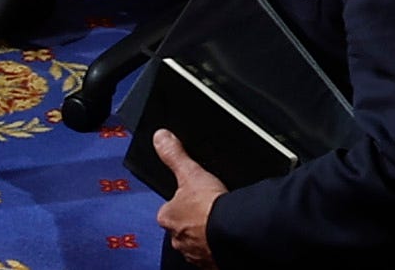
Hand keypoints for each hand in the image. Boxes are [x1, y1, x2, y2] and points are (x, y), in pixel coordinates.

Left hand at [151, 133, 226, 256]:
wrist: (233, 233)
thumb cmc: (210, 208)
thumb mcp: (191, 173)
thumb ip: (174, 155)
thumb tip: (161, 137)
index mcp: (167, 218)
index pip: (170, 209)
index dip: (182, 202)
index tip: (195, 198)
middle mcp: (177, 240)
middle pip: (183, 227)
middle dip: (194, 221)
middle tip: (211, 210)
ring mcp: (194, 254)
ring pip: (198, 242)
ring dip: (207, 235)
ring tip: (222, 223)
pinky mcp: (212, 264)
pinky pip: (213, 254)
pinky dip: (219, 247)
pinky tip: (228, 236)